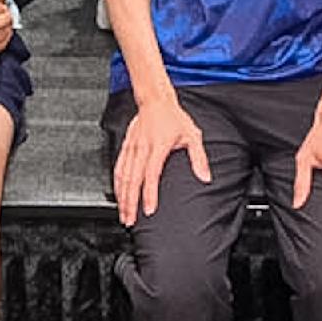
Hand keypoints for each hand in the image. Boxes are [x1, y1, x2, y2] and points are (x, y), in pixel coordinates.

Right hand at [112, 91, 212, 225]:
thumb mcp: (192, 135)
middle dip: (130, 203)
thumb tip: (205, 176)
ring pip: (122, 176)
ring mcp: (131, 148)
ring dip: (122, 197)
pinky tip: (118, 194)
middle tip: (130, 220)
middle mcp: (142, 149)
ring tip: (123, 213)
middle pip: (132, 180)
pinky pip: (118, 168)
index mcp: (158, 147)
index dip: (149, 194)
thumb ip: (199, 158)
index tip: (149, 210)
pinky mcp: (126, 146)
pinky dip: (117, 184)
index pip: (151, 175)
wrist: (155, 100)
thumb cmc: (173, 117)